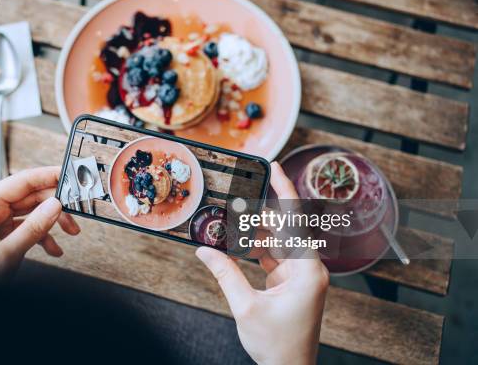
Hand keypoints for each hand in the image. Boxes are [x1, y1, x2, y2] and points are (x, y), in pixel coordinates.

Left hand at [0, 166, 79, 279]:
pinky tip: (54, 248)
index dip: (48, 175)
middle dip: (56, 204)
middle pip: (31, 195)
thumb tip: (54, 206)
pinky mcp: (4, 233)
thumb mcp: (6, 254)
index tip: (68, 174)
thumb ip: (32, 229)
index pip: (22, 181)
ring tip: (71, 230)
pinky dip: (45, 236)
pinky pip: (30, 226)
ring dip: (54, 221)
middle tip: (76, 209)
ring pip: (34, 210)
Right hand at [196, 162, 328, 364]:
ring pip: (277, 240)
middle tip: (236, 192)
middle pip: (284, 227)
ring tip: (230, 216)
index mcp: (307, 270)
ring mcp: (300, 275)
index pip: (296, 221)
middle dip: (259, 211)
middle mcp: (308, 268)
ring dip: (255, 231)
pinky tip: (236, 240)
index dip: (285, 191)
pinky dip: (255, 248)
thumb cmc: (277, 344)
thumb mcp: (246, 307)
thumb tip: (204, 250)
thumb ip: (225, 274)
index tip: (275, 167)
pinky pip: (272, 255)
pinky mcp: (290, 282)